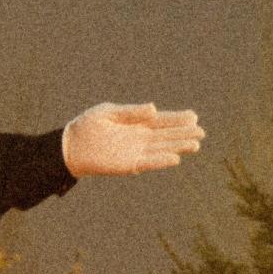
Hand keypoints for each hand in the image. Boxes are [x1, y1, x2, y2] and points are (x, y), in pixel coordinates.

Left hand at [61, 102, 205, 176]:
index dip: (177, 119)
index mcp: (137, 123)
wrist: (71, 146)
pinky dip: (160, 161)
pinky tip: (174, 158)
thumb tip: (154, 109)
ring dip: (177, 147)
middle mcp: (140, 138)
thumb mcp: (110, 112)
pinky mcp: (128, 165)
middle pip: (166, 136)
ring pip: (161, 149)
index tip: (194, 117)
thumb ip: (131, 112)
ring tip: (195, 145)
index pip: (161, 121)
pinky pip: (148, 163)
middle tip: (201, 132)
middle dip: (183, 134)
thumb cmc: (88, 126)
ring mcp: (135, 152)